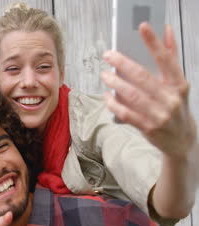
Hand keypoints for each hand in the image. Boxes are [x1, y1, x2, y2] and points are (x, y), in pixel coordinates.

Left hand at [101, 22, 196, 158]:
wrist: (181, 139)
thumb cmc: (175, 106)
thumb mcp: (177, 83)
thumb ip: (171, 57)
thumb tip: (167, 30)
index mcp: (178, 84)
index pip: (166, 59)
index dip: (154, 42)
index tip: (142, 27)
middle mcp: (171, 98)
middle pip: (142, 76)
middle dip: (122, 63)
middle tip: (107, 54)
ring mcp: (160, 114)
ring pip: (132, 95)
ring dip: (115, 83)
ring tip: (104, 74)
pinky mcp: (148, 127)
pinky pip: (126, 113)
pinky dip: (114, 104)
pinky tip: (107, 96)